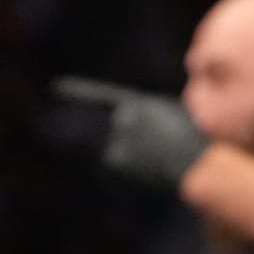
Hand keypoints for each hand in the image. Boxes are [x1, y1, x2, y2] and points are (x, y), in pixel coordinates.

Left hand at [54, 76, 208, 187]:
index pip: (101, 97)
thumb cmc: (198, 137)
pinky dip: (132, 165)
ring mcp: (119, 138)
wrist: (197, 160)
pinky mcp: (118, 159)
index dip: (78, 92)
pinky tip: (150, 167)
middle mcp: (123, 117)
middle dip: (136, 134)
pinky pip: (121, 162)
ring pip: (121, 148)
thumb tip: (150, 128)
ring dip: (136, 152)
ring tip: (159, 157)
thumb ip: (158, 116)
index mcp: (139, 103)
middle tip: (160, 144)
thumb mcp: (182, 115)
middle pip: (123, 126)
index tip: (55, 87)